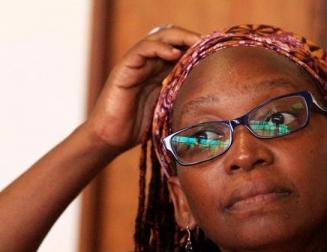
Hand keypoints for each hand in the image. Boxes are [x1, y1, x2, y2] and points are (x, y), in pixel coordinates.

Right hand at [84, 26, 199, 153]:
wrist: (111, 138)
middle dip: (190, 38)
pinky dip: (159, 48)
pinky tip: (175, 53)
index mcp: (159, 73)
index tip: (216, 51)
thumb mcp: (167, 110)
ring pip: (157, 39)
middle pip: (170, 40)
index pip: (179, 50)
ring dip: (179, 38)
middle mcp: (148, 65)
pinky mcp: (124, 69)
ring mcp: (135, 65)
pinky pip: (142, 50)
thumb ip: (180, 99)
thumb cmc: (137, 128)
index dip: (196, 48)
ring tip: (195, 42)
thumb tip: (209, 99)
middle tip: (208, 42)